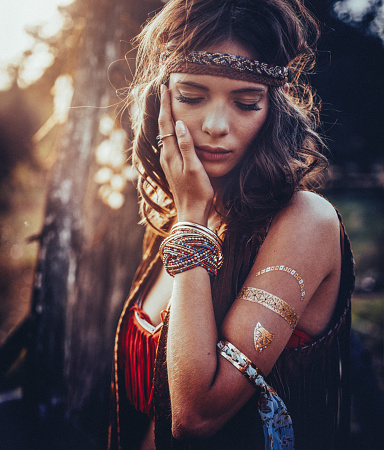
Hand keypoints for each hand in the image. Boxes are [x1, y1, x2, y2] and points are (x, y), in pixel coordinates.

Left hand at [158, 85, 213, 225]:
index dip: (166, 105)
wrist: (191, 213)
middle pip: (162, 127)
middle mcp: (166, 156)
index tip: (166, 88)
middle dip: (164, 108)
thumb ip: (187, 146)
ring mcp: (168, 162)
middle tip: (166, 91)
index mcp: (171, 154)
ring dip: (166, 119)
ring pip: (164, 135)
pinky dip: (170, 131)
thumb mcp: (195, 168)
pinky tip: (174, 129)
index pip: (166, 124)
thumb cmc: (197, 192)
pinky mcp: (172, 168)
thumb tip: (180, 124)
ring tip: (169, 104)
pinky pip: (168, 143)